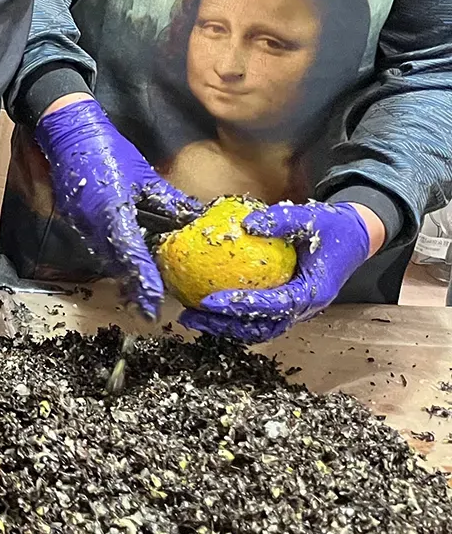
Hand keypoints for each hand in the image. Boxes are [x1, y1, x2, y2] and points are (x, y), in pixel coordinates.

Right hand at [35, 97, 201, 317]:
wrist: (67, 133)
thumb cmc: (108, 149)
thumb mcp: (143, 176)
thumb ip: (167, 202)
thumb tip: (194, 220)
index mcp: (111, 210)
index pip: (131, 253)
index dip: (144, 279)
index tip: (155, 302)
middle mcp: (91, 222)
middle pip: (116, 263)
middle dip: (134, 286)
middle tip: (150, 307)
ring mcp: (78, 222)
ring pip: (105, 257)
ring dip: (122, 275)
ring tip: (139, 296)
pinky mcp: (73, 219)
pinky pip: (95, 245)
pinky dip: (111, 258)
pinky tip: (123, 267)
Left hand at [180, 201, 372, 343]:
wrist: (354, 236)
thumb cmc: (331, 227)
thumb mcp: (310, 217)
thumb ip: (280, 219)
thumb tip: (247, 223)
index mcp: (313, 290)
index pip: (274, 305)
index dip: (241, 306)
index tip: (209, 301)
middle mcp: (306, 306)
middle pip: (263, 326)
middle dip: (226, 325)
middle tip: (192, 316)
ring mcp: (298, 309)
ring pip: (261, 328)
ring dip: (227, 327)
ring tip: (194, 318)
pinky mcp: (289, 305)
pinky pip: (262, 318)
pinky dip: (236, 319)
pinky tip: (211, 310)